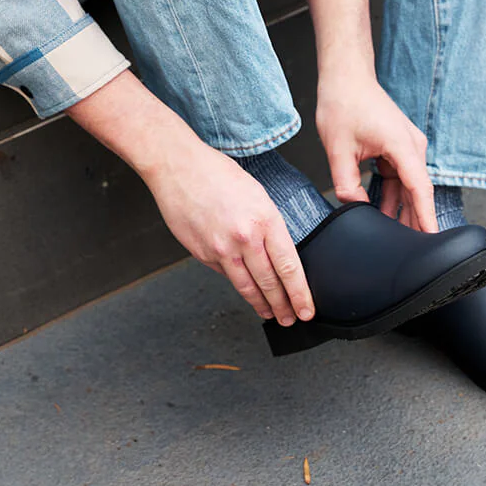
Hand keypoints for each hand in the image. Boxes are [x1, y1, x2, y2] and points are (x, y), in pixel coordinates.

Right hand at [144, 139, 314, 325]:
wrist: (179, 168)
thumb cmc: (217, 173)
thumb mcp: (257, 194)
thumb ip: (268, 226)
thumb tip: (276, 254)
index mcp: (264, 220)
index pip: (289, 267)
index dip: (299, 293)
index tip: (306, 308)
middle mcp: (244, 238)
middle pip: (269, 283)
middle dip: (283, 305)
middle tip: (291, 318)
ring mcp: (221, 249)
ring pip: (246, 286)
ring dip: (261, 304)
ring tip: (271, 314)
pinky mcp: (202, 254)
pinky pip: (224, 274)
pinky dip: (238, 283)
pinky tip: (245, 288)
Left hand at [316, 74, 438, 232]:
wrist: (346, 76)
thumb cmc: (343, 103)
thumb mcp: (338, 148)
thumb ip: (346, 182)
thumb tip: (354, 207)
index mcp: (402, 144)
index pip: (419, 188)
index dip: (426, 216)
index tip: (433, 239)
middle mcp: (411, 145)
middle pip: (417, 191)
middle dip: (415, 220)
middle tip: (412, 252)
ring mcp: (407, 146)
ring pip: (408, 186)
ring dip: (402, 209)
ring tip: (397, 238)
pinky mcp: (398, 147)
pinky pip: (399, 177)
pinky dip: (393, 195)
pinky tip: (384, 213)